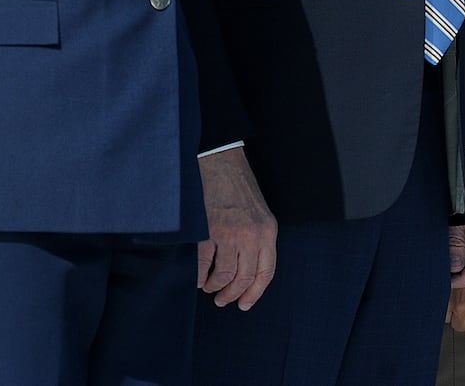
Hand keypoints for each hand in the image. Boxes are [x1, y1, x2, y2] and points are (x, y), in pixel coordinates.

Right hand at [197, 146, 277, 309]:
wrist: (221, 160)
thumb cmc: (238, 186)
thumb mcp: (259, 213)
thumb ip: (257, 239)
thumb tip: (246, 271)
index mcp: (268, 231)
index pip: (265, 273)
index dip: (254, 293)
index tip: (244, 304)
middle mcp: (251, 235)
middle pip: (244, 279)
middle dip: (231, 295)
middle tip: (221, 300)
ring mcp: (229, 234)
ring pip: (223, 277)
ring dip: (214, 287)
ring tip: (208, 286)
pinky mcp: (207, 231)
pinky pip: (202, 266)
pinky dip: (198, 277)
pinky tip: (196, 277)